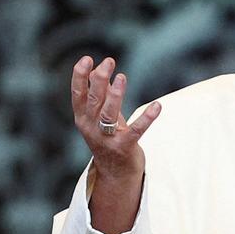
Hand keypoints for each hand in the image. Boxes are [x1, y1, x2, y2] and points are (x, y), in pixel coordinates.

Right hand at [70, 56, 160, 233]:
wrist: (116, 174)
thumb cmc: (108, 140)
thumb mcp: (99, 118)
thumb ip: (98, 96)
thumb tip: (95, 72)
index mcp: (83, 119)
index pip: (77, 95)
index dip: (80, 77)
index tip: (87, 59)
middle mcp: (91, 128)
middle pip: (93, 101)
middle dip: (99, 80)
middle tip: (108, 62)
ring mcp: (107, 139)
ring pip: (109, 114)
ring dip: (115, 95)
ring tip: (122, 77)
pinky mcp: (125, 148)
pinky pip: (136, 131)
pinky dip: (147, 118)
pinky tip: (157, 105)